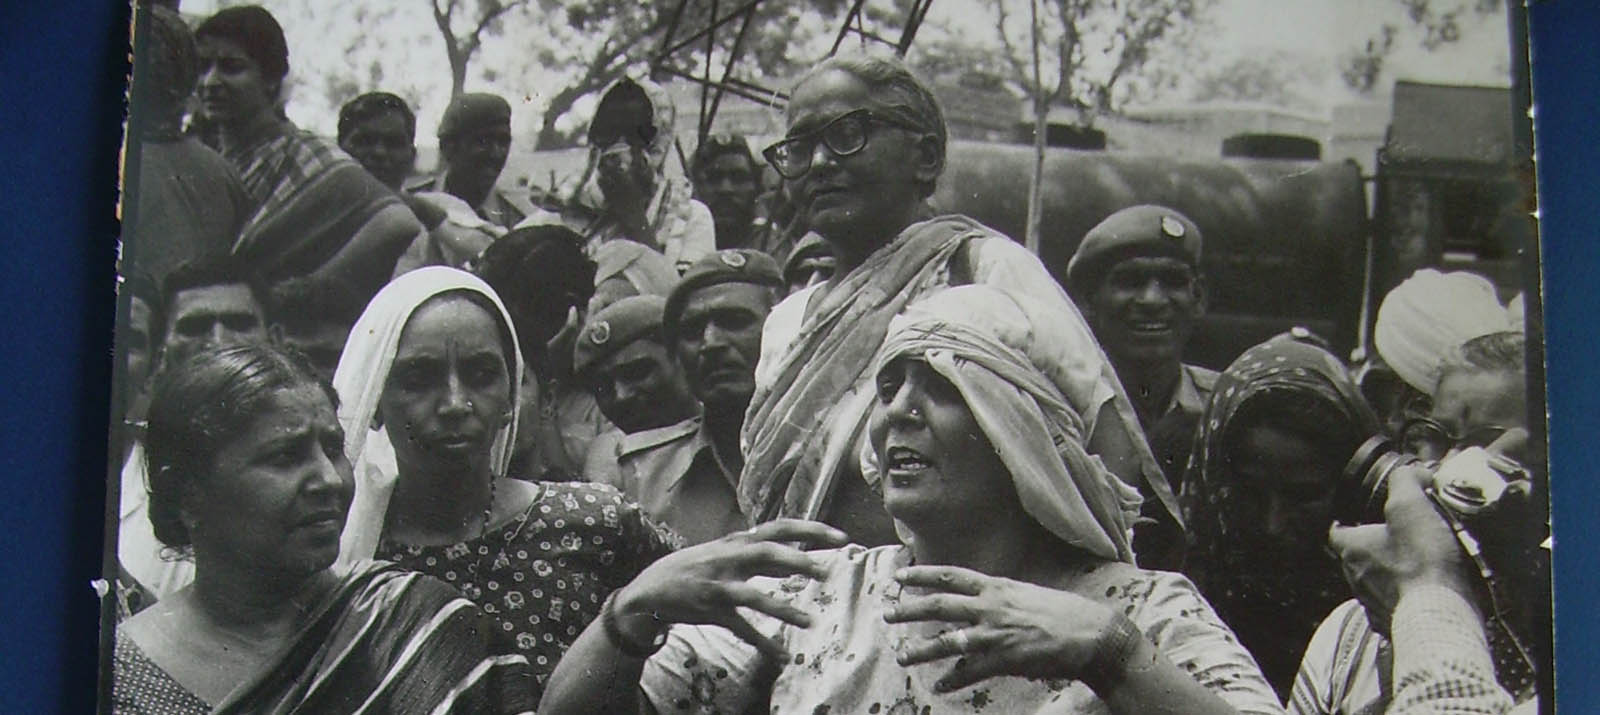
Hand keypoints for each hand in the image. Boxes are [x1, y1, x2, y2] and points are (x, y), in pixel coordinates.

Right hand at [611, 519, 847, 659]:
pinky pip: (738, 628)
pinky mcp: (709, 611)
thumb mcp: (723, 551)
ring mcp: (717, 586)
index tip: (840, 537)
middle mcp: (727, 559)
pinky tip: (778, 655)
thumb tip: (792, 556)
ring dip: (781, 609)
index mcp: (736, 542)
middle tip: (827, 572)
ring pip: (752, 595)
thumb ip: (755, 553)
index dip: (810, 530)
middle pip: (765, 553)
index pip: (778, 527)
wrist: (649, 589)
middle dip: (797, 561)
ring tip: (808, 622)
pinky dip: (759, 642)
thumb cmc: (693, 567)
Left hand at [884, 565, 1117, 691]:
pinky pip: (970, 672)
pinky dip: (952, 680)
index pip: (950, 575)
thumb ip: (996, 596)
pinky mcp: (1004, 660)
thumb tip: (976, 598)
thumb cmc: (1060, 611)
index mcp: (995, 586)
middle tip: (887, 612)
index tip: (900, 577)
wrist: (1090, 633)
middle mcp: (990, 606)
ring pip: (947, 641)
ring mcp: (995, 634)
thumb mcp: (1023, 592)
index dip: (922, 575)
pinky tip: (939, 686)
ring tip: (903, 655)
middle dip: (909, 609)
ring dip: (921, 649)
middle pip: (939, 605)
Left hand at [1328, 463, 1472, 631]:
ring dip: (1390, 575)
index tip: (1361, 518)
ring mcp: (1372, 605)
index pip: (1338, 532)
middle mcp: (1355, 579)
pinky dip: (1405, 600)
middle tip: (1400, 539)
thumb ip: (1405, 482)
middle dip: (1374, 548)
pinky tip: (1425, 595)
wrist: (1439, 615)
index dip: (1348, 523)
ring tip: (1418, 567)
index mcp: (1352, 549)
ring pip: (1374, 584)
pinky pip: (1393, 609)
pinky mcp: (1392, 625)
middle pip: (1356, 558)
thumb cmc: (1422, 561)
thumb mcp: (1411, 507)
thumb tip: (1410, 472)